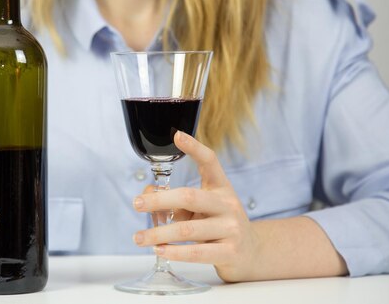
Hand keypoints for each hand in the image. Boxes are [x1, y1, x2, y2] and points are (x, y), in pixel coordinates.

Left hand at [132, 131, 259, 281]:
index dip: (194, 148)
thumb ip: (176, 201)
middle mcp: (228, 204)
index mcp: (221, 187)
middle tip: (137, 203)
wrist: (251, 252)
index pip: (210, 161)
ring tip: (139, 237)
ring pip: (187, 229)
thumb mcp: (202, 207)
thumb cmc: (219, 224)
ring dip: (158, 233)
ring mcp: (231, 228)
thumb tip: (147, 195)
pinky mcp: (230, 252)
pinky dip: (174, 252)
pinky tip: (159, 250)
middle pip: (189, 197)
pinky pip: (196, 253)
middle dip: (159, 200)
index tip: (177, 136)